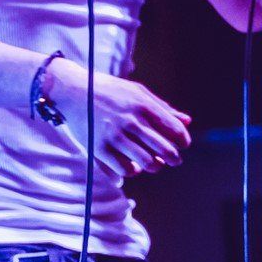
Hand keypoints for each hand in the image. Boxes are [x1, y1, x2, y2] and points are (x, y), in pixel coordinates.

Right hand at [48, 59, 190, 177]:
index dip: (183, 141)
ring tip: (155, 164)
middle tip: (174, 160)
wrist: (73, 91)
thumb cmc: (109, 91)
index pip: (174, 130)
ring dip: (155, 166)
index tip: (182, 145)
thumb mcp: (137, 92)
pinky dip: (134, 171)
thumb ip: (162, 107)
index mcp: (142, 104)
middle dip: (174, 158)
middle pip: (164, 150)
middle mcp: (130, 120)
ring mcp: (114, 136)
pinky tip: (134, 166)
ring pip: (147, 163)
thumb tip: (187, 122)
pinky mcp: (100, 148)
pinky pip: (125, 169)